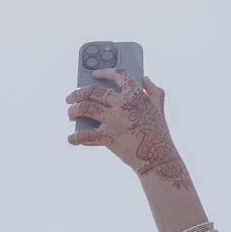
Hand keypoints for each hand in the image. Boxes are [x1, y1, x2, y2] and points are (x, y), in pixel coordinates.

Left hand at [66, 71, 190, 187]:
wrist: (158, 159)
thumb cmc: (158, 134)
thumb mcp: (159, 108)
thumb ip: (153, 91)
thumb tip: (144, 79)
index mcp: (136, 95)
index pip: (119, 75)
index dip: (105, 72)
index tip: (94, 74)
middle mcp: (123, 104)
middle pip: (94, 91)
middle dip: (78, 93)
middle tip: (71, 98)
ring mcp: (115, 120)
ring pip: (85, 108)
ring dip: (73, 111)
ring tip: (71, 114)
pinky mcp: (108, 137)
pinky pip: (85, 135)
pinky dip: (75, 137)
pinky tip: (71, 139)